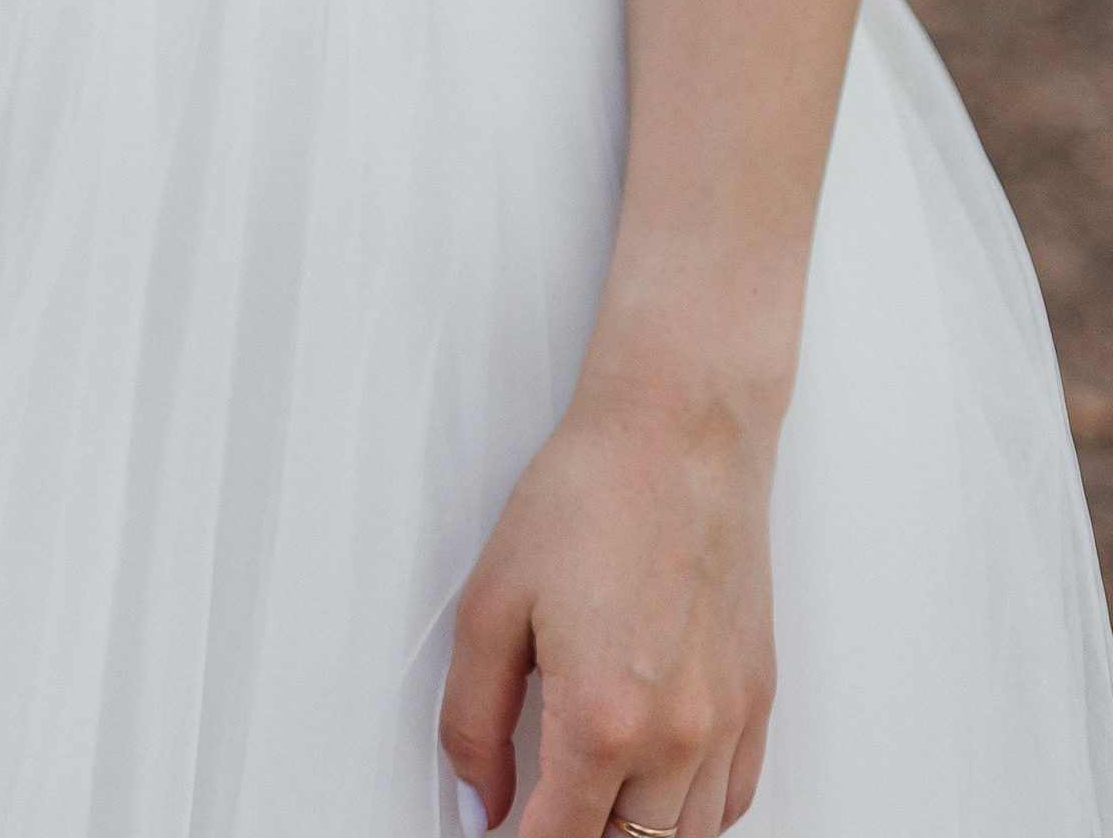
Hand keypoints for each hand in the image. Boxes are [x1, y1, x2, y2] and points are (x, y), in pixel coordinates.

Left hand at [439, 369, 776, 837]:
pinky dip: (695, 814)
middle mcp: (676, 736)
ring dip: (636, 834)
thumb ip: (471, 719)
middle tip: (541, 806)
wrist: (679, 430)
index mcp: (601, 719)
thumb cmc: (591, 493)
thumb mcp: (490, 602)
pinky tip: (658, 789)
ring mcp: (727, 721)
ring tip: (595, 801)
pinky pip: (734, 801)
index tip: (501, 834)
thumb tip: (479, 802)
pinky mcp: (757, 696)